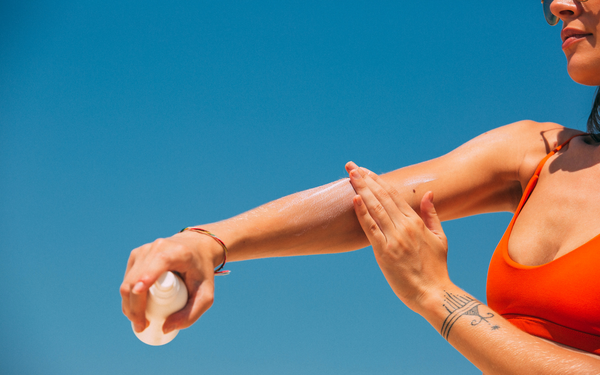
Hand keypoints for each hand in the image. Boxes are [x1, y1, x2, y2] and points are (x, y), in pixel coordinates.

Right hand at [120, 230, 222, 333]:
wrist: (197, 248)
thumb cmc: (202, 273)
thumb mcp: (206, 295)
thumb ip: (191, 314)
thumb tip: (165, 328)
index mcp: (177, 253)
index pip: (158, 264)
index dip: (147, 278)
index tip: (140, 295)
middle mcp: (157, 247)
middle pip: (137, 280)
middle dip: (134, 307)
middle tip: (142, 326)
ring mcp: (144, 249)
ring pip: (128, 281)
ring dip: (129, 304)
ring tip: (139, 321)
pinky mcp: (136, 254)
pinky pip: (127, 279)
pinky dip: (129, 296)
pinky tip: (135, 308)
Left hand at [346, 163, 450, 313]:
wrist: (434, 293)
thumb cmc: (436, 268)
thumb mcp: (440, 237)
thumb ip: (431, 215)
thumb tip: (428, 193)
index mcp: (415, 222)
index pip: (394, 195)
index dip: (378, 181)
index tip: (366, 170)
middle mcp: (404, 227)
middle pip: (382, 197)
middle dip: (366, 179)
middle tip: (351, 166)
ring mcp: (393, 239)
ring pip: (375, 208)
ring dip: (362, 189)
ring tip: (350, 175)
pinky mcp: (384, 252)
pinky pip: (370, 229)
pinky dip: (362, 213)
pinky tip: (354, 199)